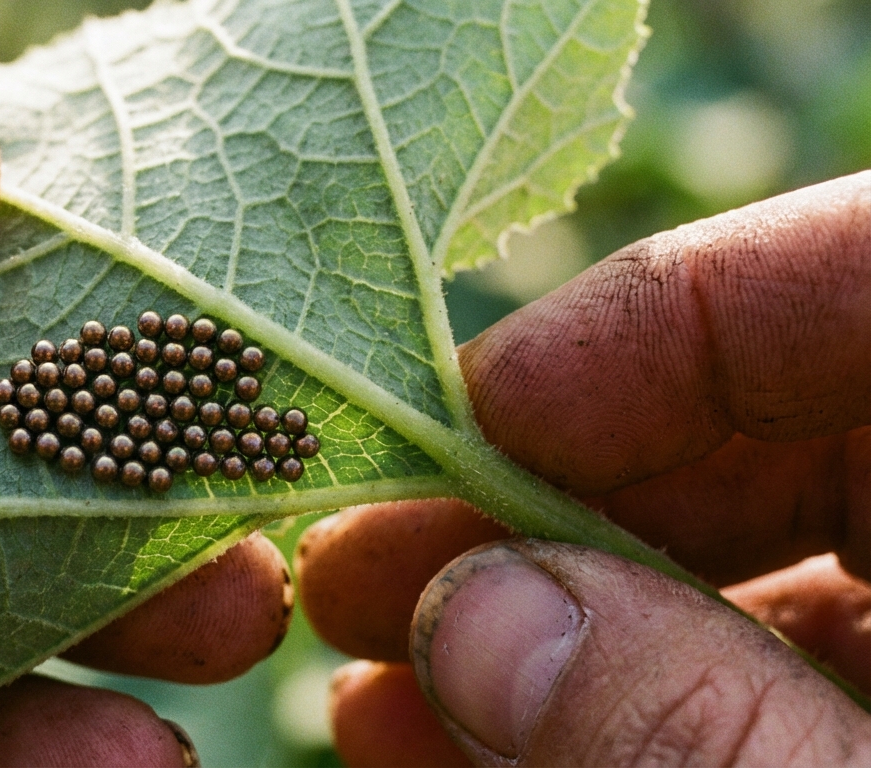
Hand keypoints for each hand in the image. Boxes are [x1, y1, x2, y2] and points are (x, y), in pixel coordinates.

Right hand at [295, 170, 870, 764]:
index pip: (859, 280)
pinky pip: (733, 701)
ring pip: (727, 582)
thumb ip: (706, 727)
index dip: (653, 317)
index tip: (464, 405)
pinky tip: (442, 741)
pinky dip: (590, 716)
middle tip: (363, 557)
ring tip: (371, 670)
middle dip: (536, 497)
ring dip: (527, 621)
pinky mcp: (868, 740)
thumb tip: (479, 617)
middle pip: (760, 437)